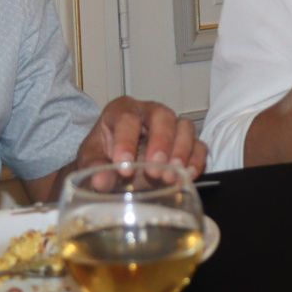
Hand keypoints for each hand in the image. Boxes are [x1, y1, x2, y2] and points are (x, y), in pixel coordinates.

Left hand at [76, 96, 206, 178]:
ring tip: (171, 175)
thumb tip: (100, 181)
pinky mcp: (186, 144)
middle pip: (162, 116)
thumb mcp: (92, 160)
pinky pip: (199, 146)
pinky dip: (196, 161)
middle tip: (154, 169)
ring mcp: (171, 126)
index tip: (123, 165)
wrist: (115, 166)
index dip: (125, 140)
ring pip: (185, 127)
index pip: (126, 117)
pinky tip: (187, 177)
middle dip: (160, 142)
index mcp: (122, 110)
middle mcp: (149, 112)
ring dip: (181, 151)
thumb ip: (95, 168)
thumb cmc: (103, 154)